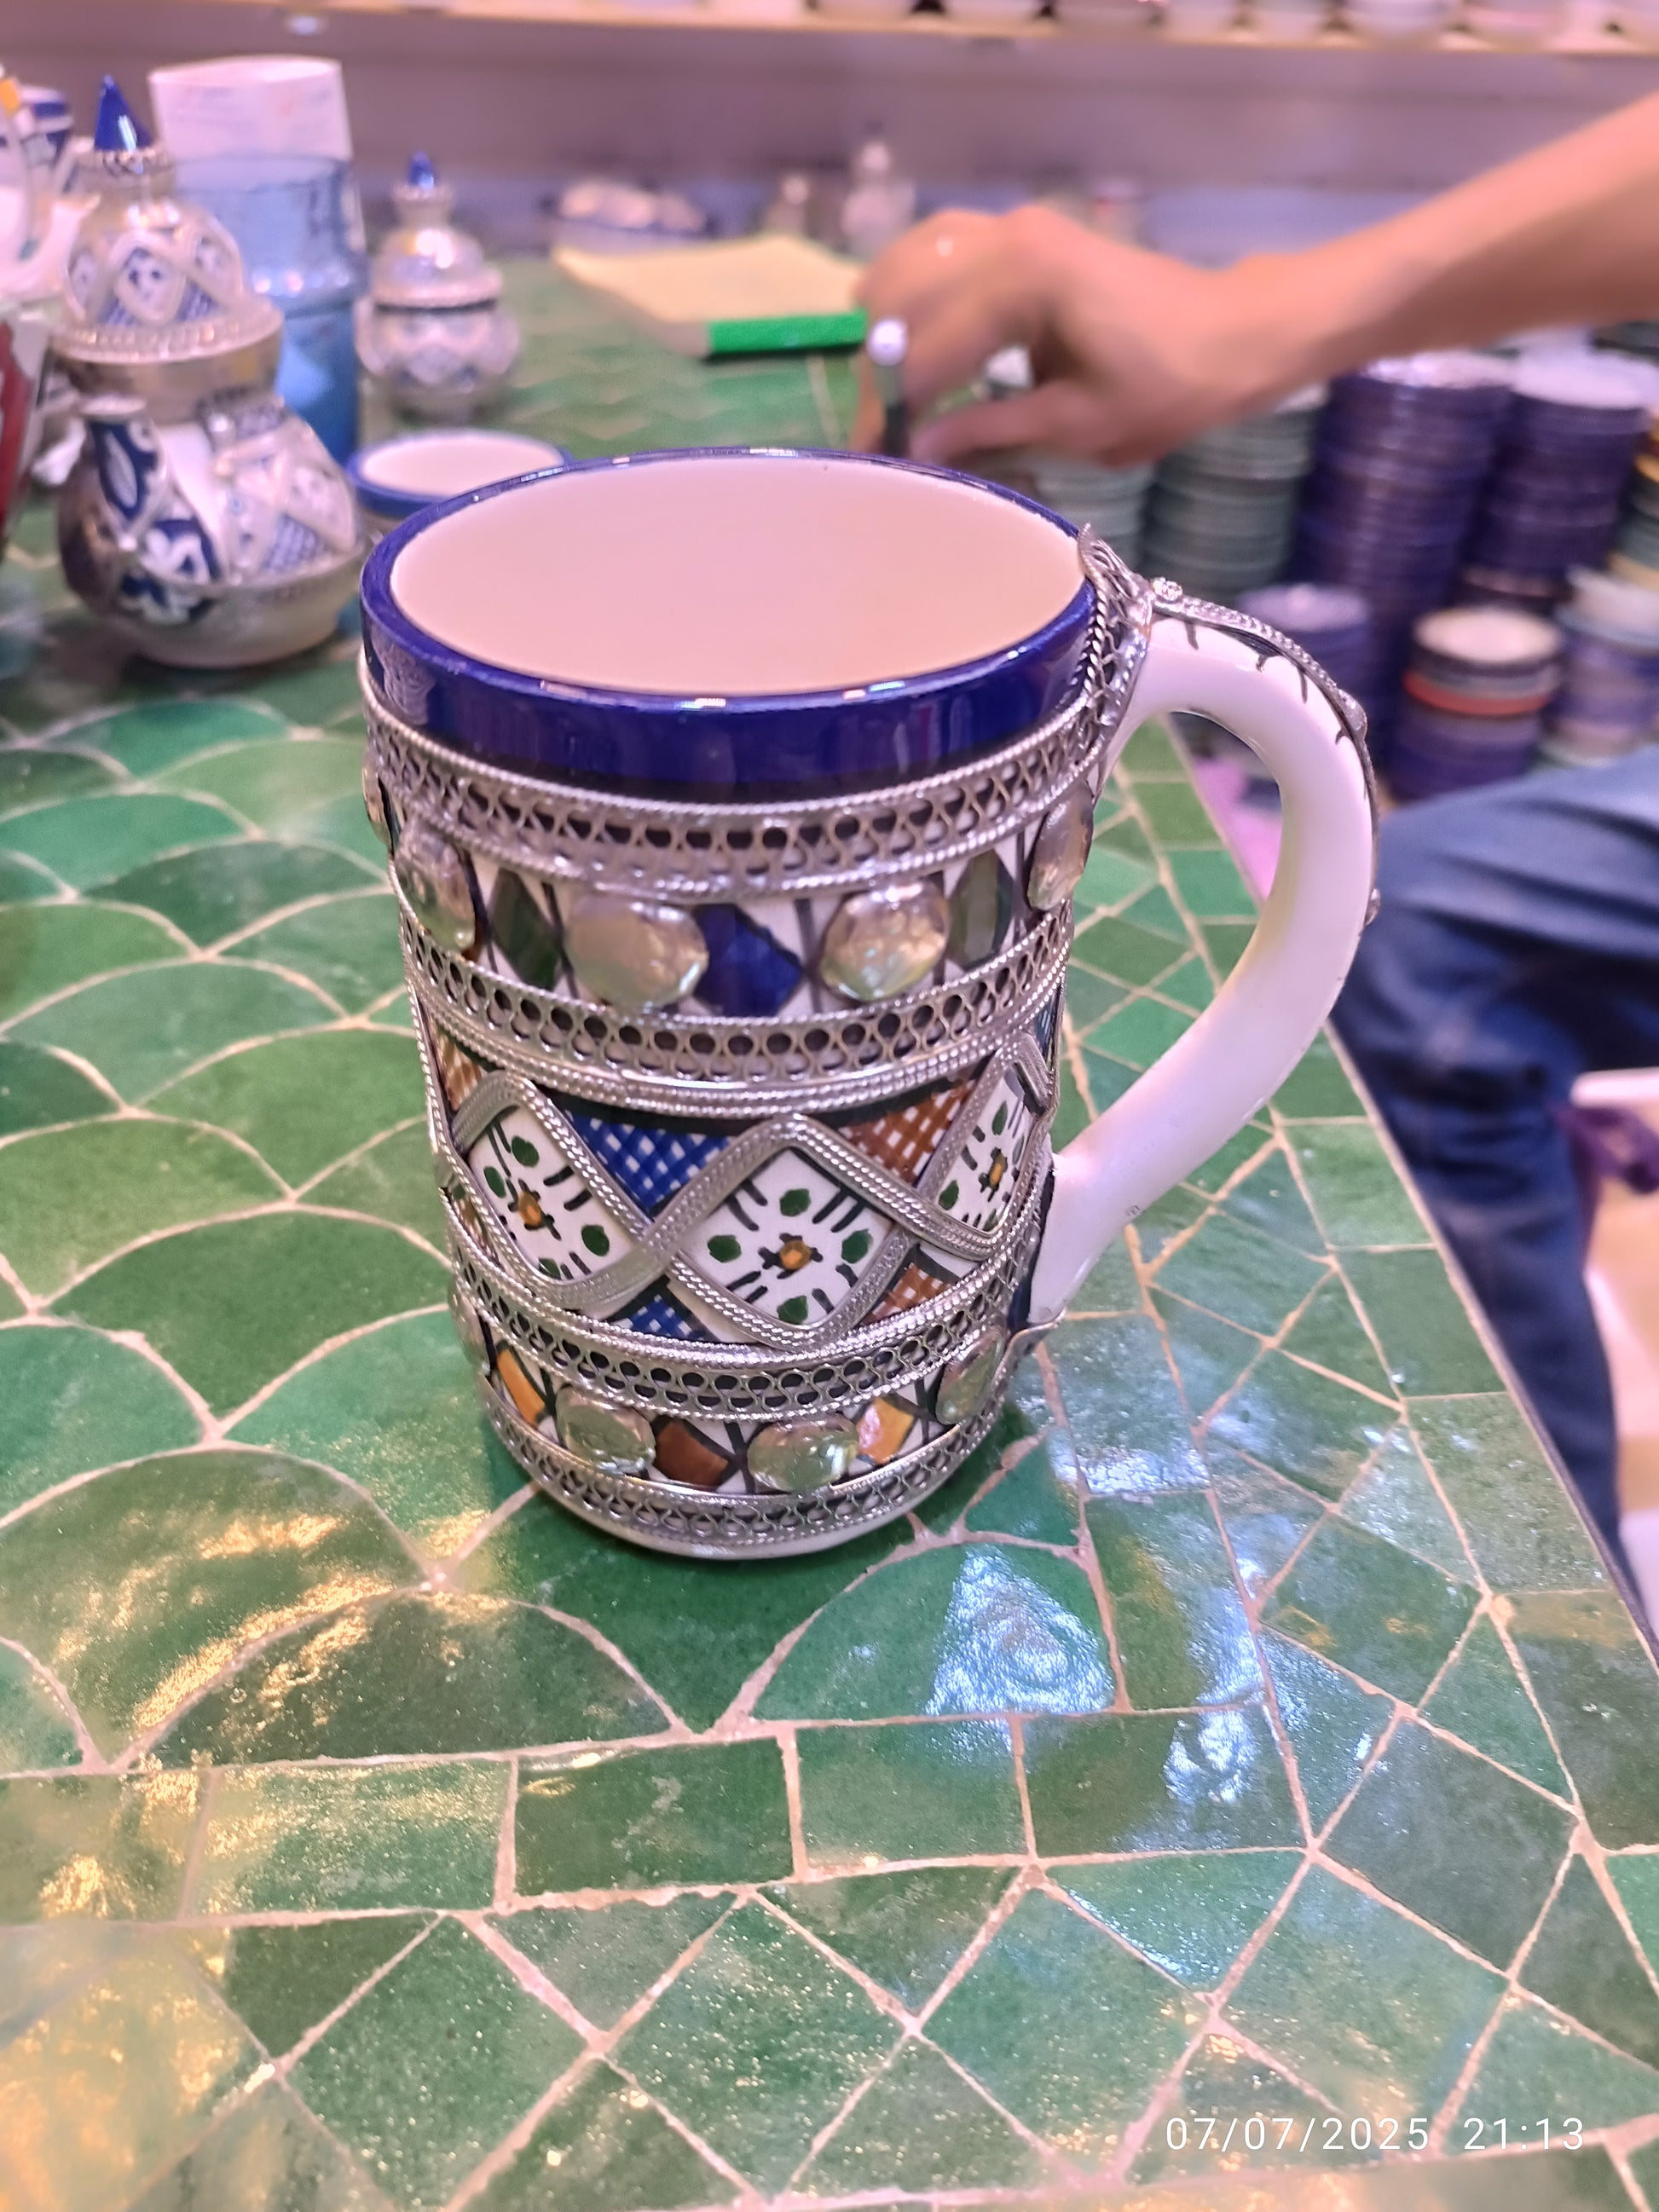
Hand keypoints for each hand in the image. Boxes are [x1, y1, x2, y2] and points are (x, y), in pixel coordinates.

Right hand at [852, 205, 1312, 466]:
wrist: (1232, 333)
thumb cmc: (1170, 386)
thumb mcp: (1078, 426)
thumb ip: (990, 432)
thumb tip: (916, 453)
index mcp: (1023, 283)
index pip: (925, 349)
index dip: (890, 410)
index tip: (869, 459)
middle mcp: (1006, 237)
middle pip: (901, 300)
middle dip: (881, 371)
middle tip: (879, 434)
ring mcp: (1010, 225)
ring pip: (909, 265)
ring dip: (891, 327)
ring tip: (892, 392)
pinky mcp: (1018, 231)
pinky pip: (938, 250)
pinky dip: (915, 293)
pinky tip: (911, 339)